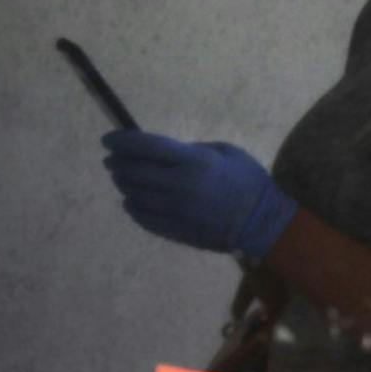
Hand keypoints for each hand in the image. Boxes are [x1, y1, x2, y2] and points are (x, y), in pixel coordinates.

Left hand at [100, 130, 297, 260]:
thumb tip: (162, 152)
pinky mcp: (176, 232)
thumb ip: (191, 150)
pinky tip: (131, 201)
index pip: (146, 147)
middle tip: (111, 159)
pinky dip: (133, 208)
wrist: (262, 223)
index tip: (108, 139)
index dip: (122, 142)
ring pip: (134, 196)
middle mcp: (179, 186)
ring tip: (121, 177)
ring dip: (123, 184)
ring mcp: (175, 212)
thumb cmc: (248, 179)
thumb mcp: (224, 151)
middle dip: (117, 163)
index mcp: (193, 161)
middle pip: (134, 172)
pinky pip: (144, 219)